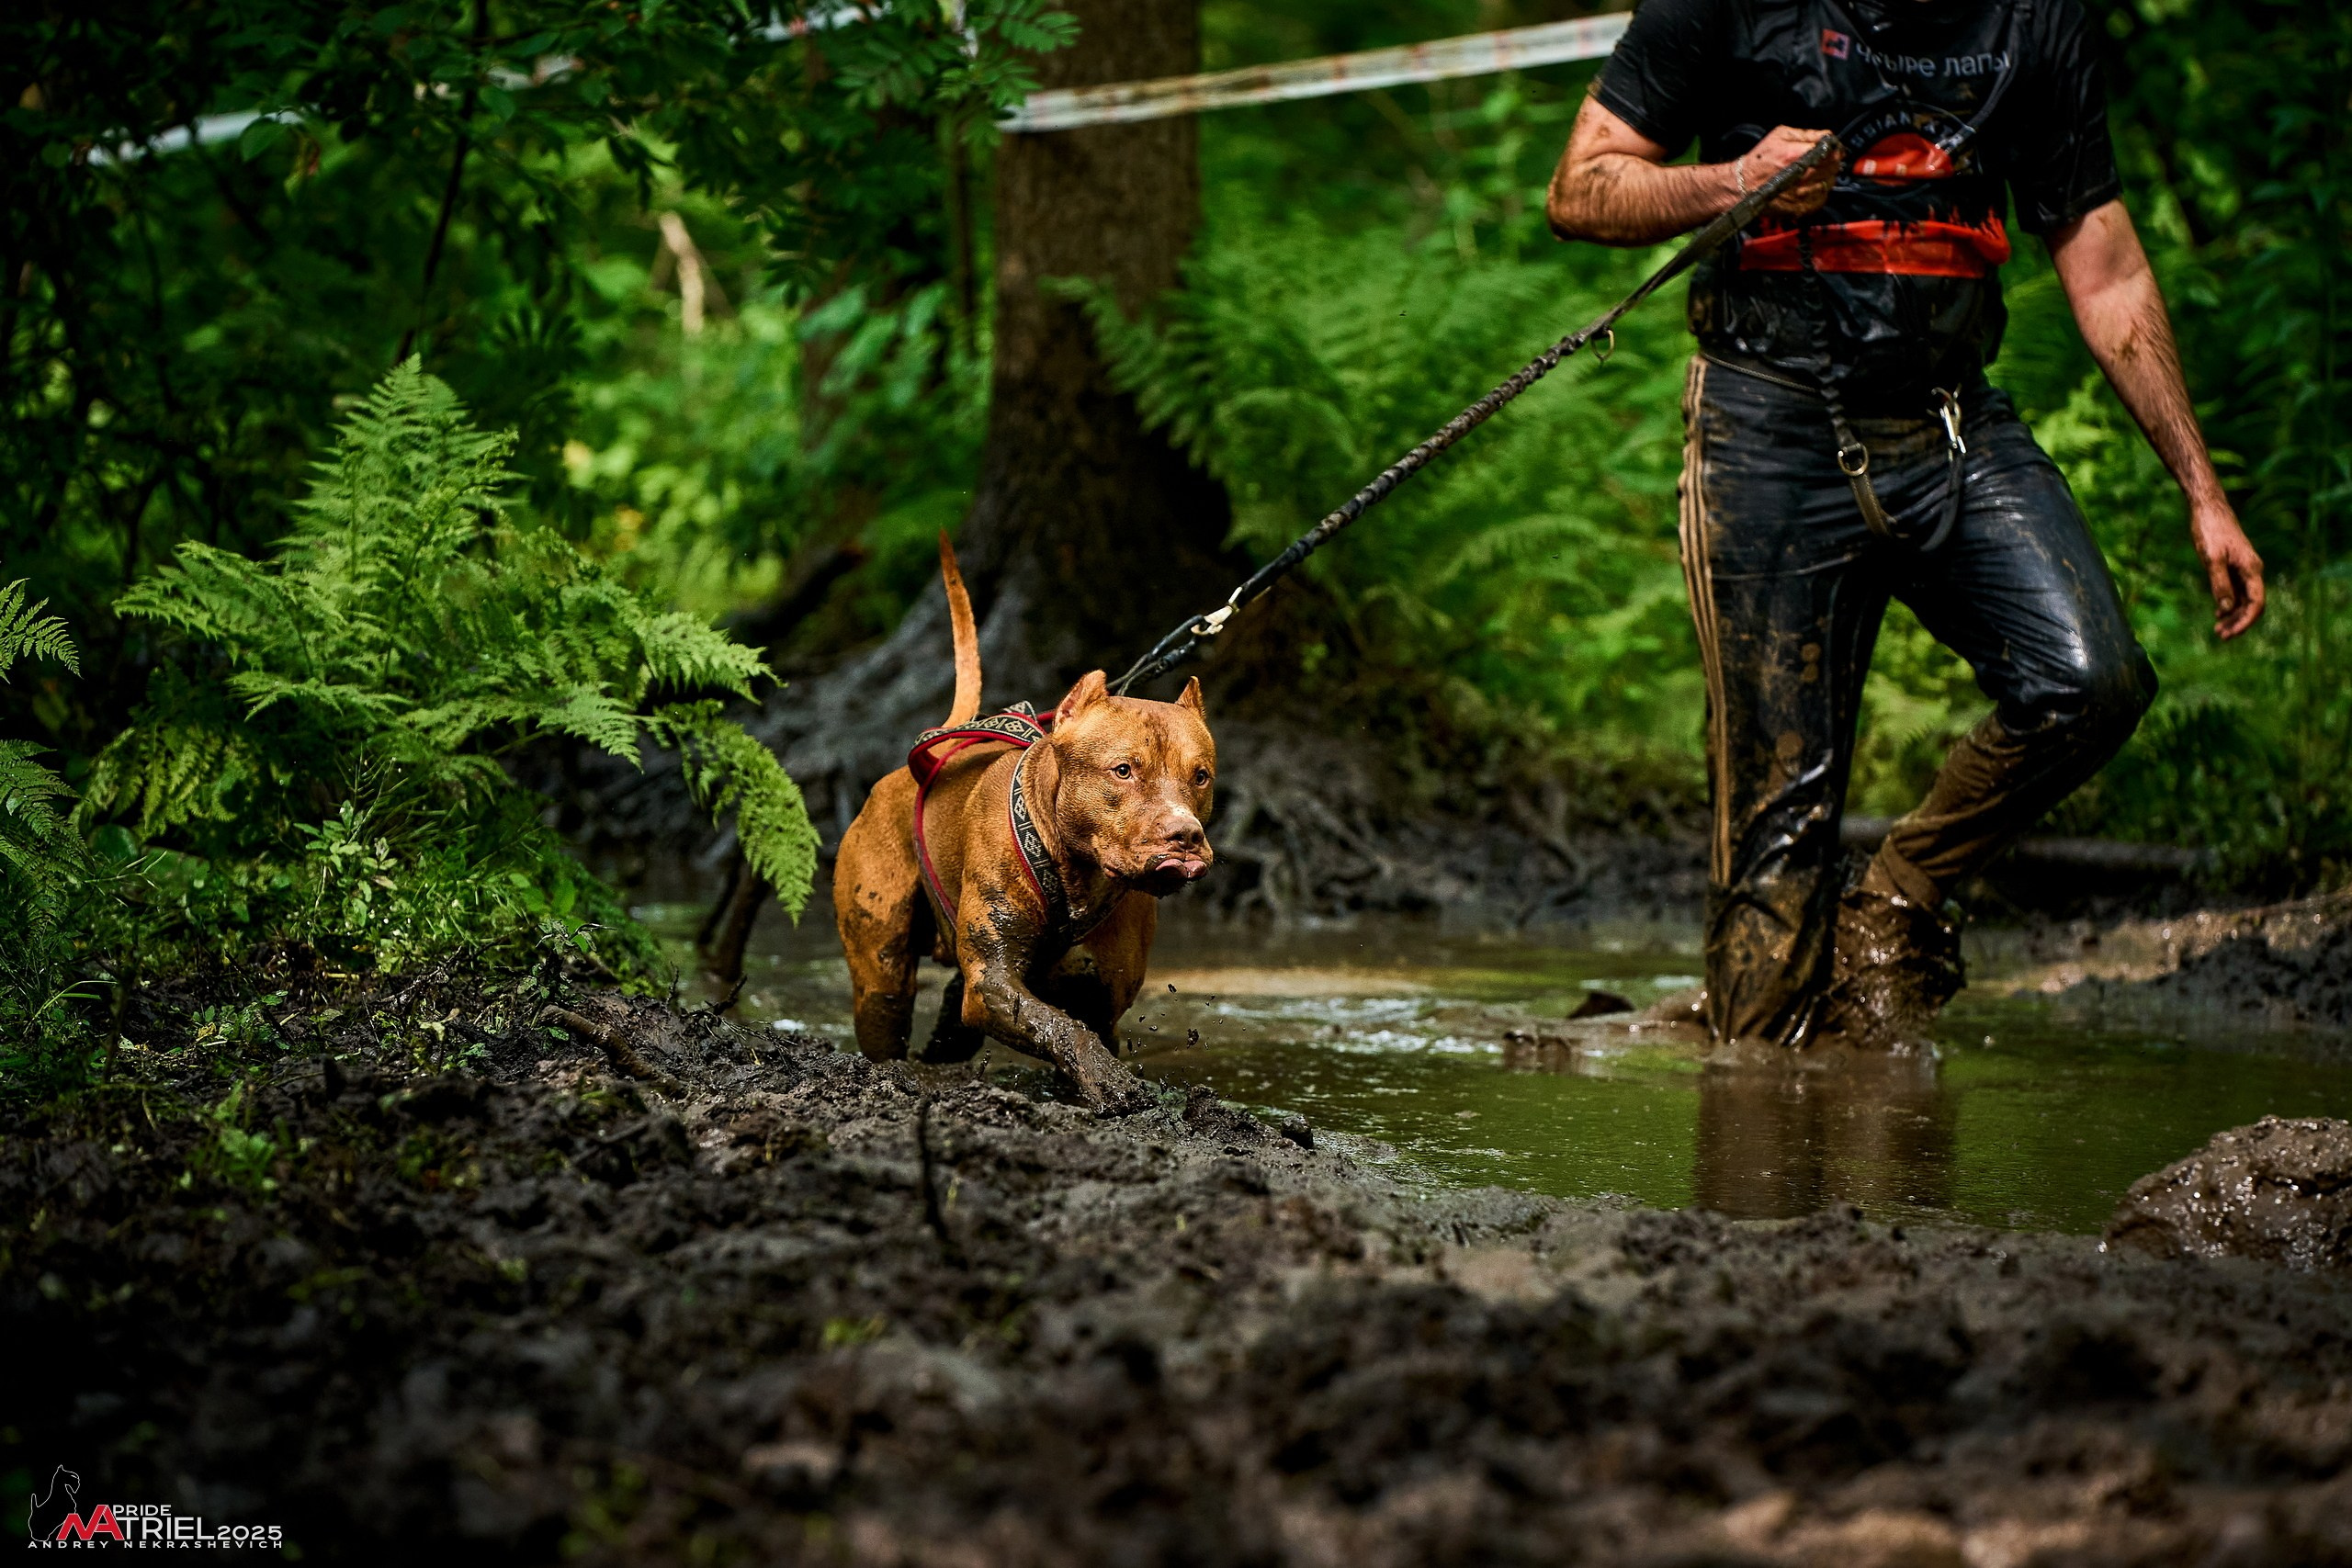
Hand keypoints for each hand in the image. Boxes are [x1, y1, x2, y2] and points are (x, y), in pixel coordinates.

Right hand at [1732, 126, 1842, 216]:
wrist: (1742, 186)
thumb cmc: (1758, 162)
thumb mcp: (1780, 135)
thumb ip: (1807, 134)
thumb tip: (1827, 136)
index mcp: (1798, 155)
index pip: (1832, 150)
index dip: (1835, 147)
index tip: (1832, 147)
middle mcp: (1803, 176)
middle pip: (1834, 166)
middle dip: (1832, 161)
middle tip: (1823, 159)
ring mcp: (1803, 194)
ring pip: (1830, 182)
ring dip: (1826, 176)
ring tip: (1813, 173)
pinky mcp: (1800, 208)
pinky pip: (1822, 199)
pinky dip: (1819, 192)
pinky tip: (1809, 187)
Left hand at [2190, 499, 2263, 639]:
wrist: (2208, 507)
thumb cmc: (2210, 530)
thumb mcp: (2211, 559)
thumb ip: (2219, 583)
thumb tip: (2226, 609)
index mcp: (2252, 569)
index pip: (2256, 603)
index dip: (2244, 622)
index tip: (2228, 634)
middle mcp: (2252, 570)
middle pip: (2252, 604)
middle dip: (2238, 622)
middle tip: (2219, 636)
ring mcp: (2243, 568)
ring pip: (2244, 598)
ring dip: (2233, 615)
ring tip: (2218, 629)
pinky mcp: (2233, 565)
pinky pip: (2237, 589)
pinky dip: (2230, 603)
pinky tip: (2219, 612)